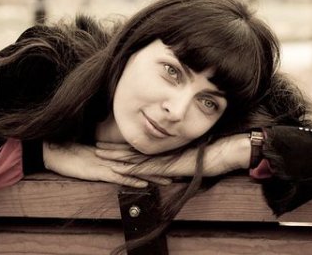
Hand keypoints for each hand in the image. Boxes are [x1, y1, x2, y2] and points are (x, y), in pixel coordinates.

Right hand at [42, 141, 170, 187]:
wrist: (55, 150)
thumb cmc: (71, 153)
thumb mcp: (91, 155)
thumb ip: (105, 156)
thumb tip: (116, 159)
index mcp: (113, 153)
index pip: (137, 156)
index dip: (153, 159)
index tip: (169, 161)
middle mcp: (114, 157)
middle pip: (141, 163)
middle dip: (159, 167)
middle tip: (178, 171)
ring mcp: (108, 164)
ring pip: (134, 170)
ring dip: (152, 175)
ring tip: (169, 180)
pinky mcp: (100, 171)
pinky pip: (119, 177)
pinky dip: (132, 180)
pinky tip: (144, 184)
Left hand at [96, 134, 250, 177]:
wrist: (216, 154)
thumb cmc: (202, 155)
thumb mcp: (182, 159)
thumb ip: (170, 162)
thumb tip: (163, 168)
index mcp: (159, 150)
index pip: (135, 148)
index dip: (119, 146)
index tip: (106, 143)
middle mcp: (157, 153)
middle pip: (129, 150)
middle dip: (112, 149)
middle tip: (95, 146)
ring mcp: (160, 158)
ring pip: (132, 157)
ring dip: (115, 156)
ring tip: (99, 153)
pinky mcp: (163, 165)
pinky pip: (143, 166)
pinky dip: (129, 167)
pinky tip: (117, 167)